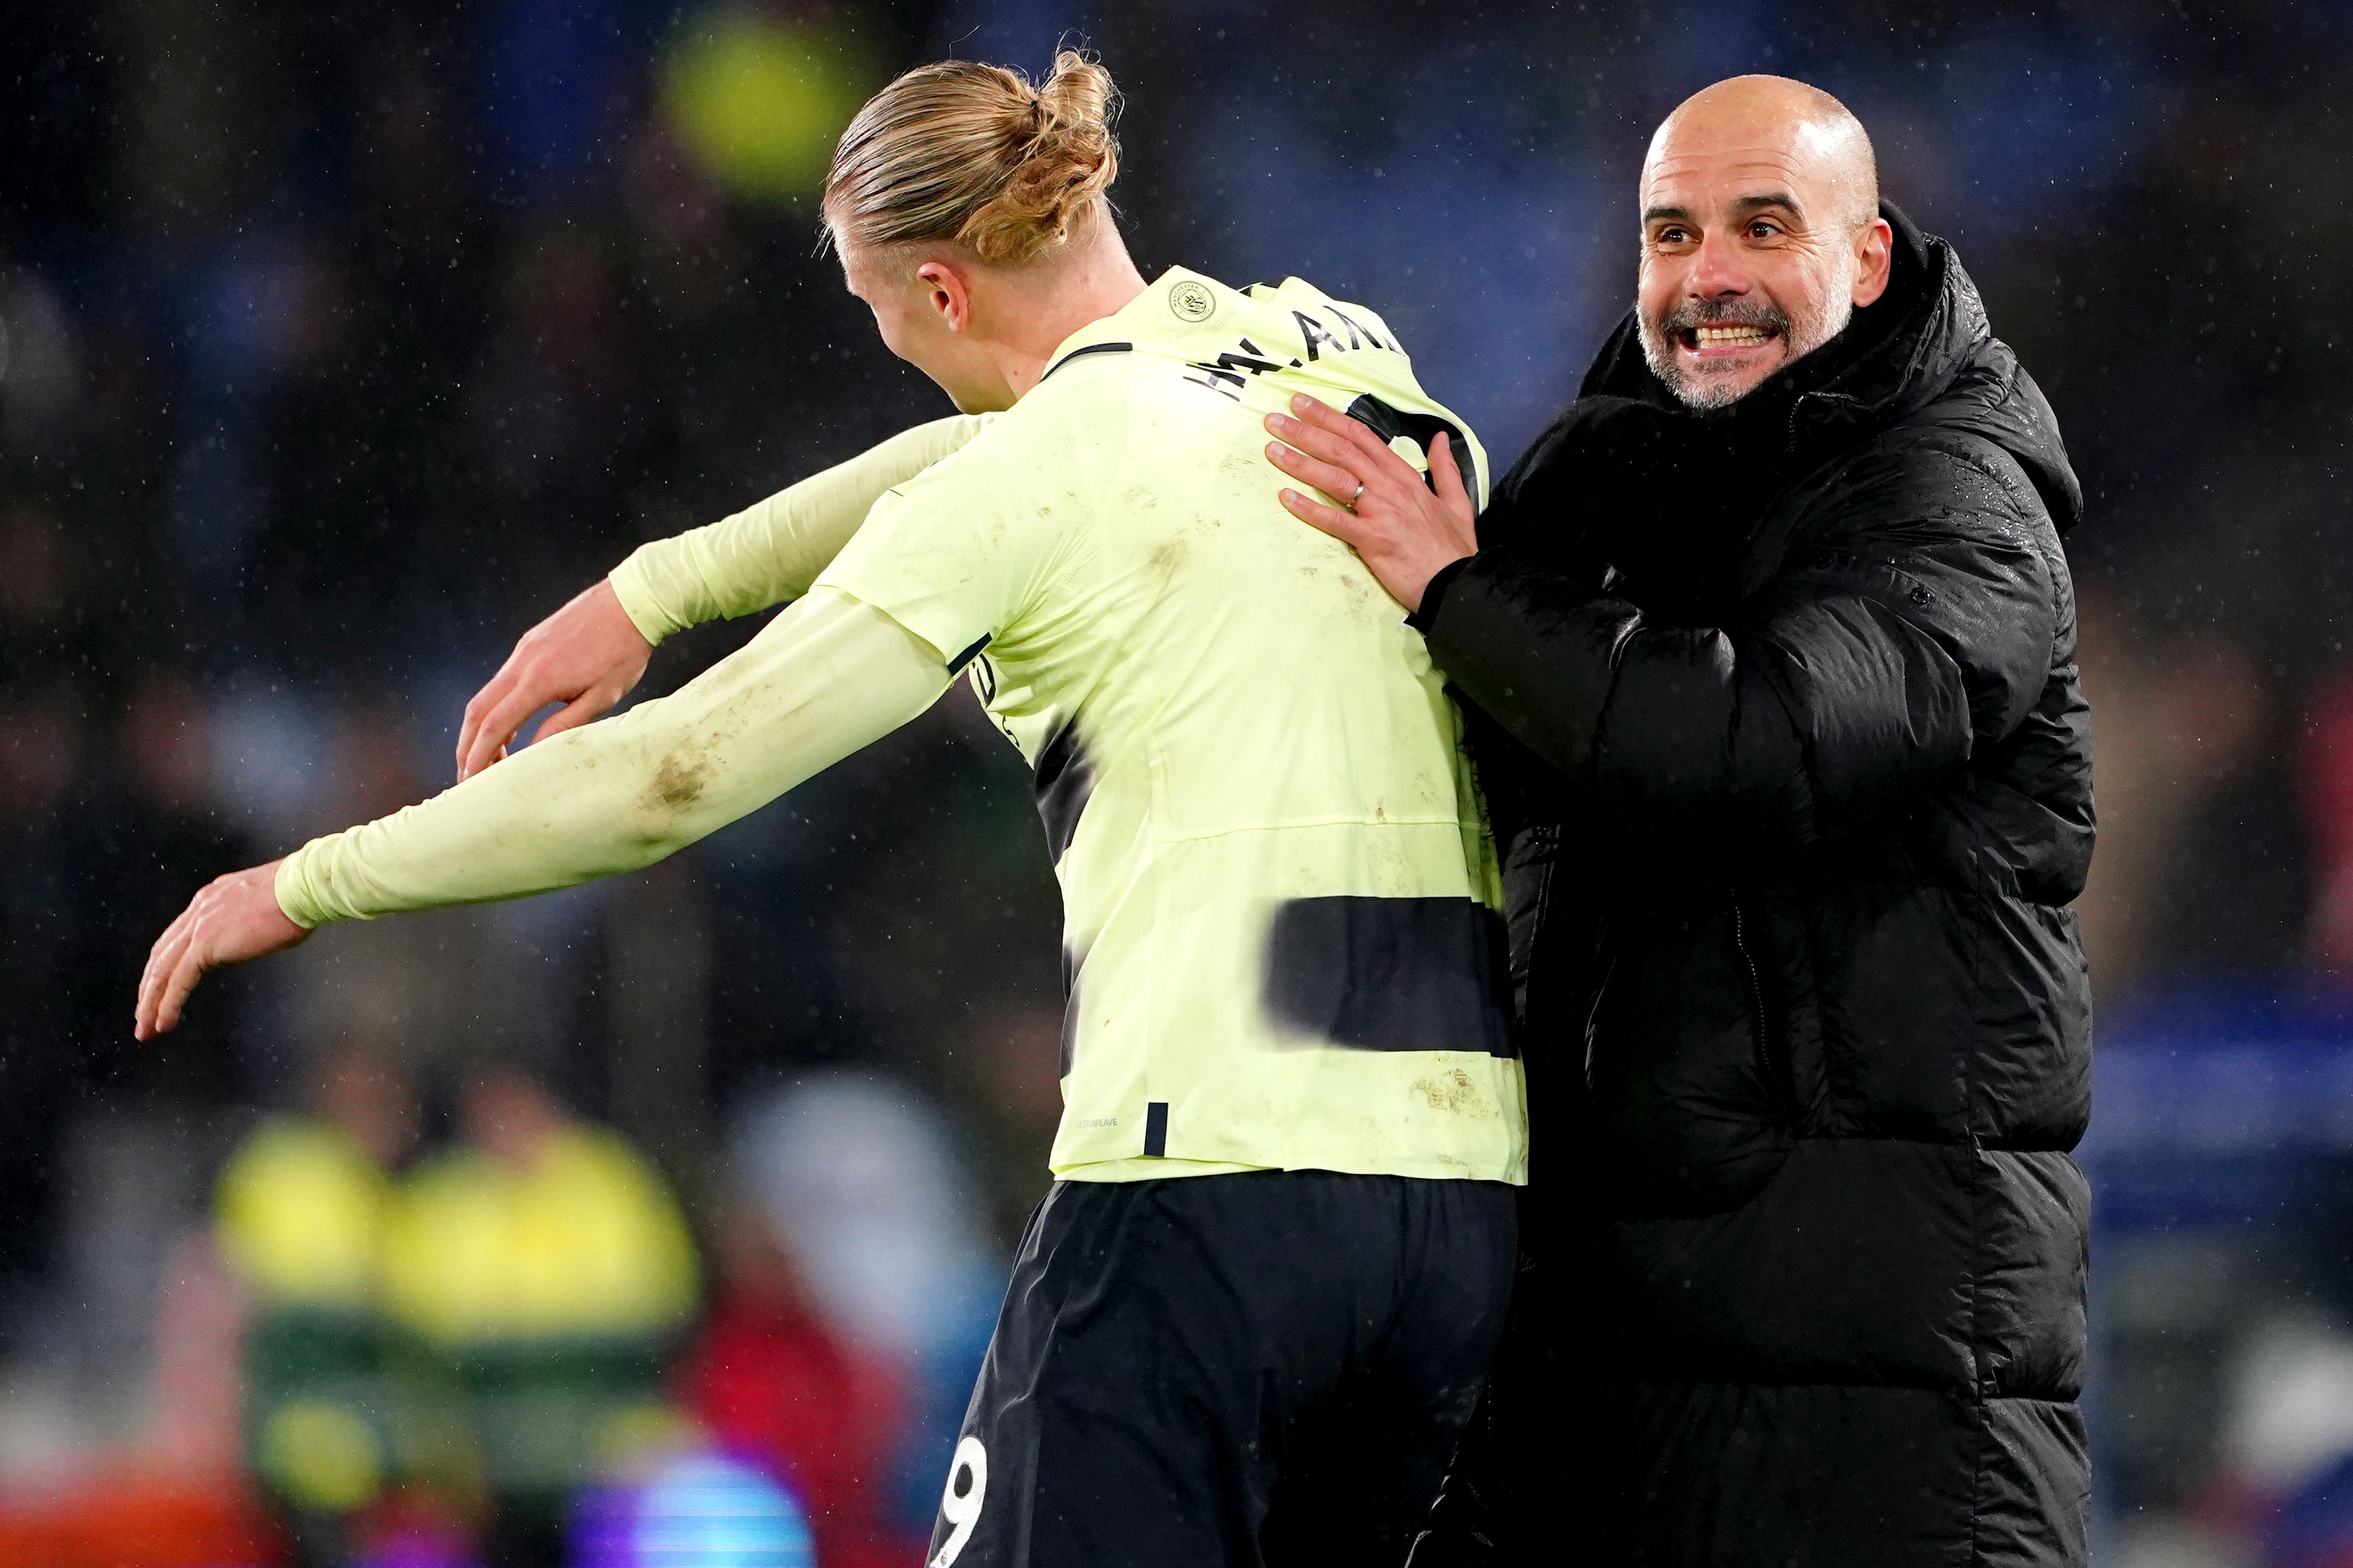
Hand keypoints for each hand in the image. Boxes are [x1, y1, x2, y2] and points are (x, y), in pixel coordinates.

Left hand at [136, 862, 308, 1038]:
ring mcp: (199, 926)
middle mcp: (198, 910)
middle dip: (150, 987)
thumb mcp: (266, 908)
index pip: (177, 936)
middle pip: (161, 954)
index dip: (166, 964)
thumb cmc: (300, 895)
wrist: (303, 887)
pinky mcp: (206, 944)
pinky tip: (163, 1023)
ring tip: (146, 1028)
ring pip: (162, 970)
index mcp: (211, 899)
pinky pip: (178, 980)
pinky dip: (168, 1004)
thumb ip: (250, 924)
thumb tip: (255, 939)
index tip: (163, 985)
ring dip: (151, 1002)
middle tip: (143, 1014)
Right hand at [456, 577, 652, 780]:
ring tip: (486, 756)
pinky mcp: (529, 643)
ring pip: (486, 694)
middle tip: (468, 775)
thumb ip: (564, 725)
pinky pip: (501, 680)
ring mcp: (523, 651)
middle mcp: (522, 664)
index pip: (495, 726)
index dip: (479, 756)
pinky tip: (507, 726)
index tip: (471, 780)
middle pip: (477, 710)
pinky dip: (495, 707)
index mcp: (538, 681)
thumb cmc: (624, 652)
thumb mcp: (602, 697)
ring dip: (479, 727)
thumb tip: (533, 751)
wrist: (631, 602)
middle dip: (466, 746)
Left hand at [1265, 393, 1476, 612]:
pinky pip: (1335, 521)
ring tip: (1272, 449)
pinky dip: (1309, 509)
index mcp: (1405, 476)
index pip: (1362, 437)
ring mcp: (1380, 512)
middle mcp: (1390, 487)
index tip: (1303, 405)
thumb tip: (1441, 438)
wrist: (1458, 583)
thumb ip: (1446, 468)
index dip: (1330, 418)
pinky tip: (1286, 497)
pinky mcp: (1372, 541)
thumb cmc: (1453, 548)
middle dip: (1306, 430)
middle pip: (1342, 450)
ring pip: (1335, 478)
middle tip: (1275, 419)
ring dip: (1300, 461)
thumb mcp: (1456, 502)